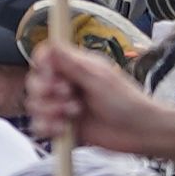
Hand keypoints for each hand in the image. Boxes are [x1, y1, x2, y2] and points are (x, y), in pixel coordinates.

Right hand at [25, 44, 174, 160]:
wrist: (139, 132)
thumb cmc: (127, 102)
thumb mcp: (99, 79)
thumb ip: (72, 63)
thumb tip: (52, 42)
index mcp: (76, 67)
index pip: (46, 57)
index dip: (42, 66)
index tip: (51, 75)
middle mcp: (67, 84)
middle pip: (35, 82)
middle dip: (46, 92)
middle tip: (69, 96)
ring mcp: (63, 106)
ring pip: (35, 105)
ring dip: (50, 111)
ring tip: (73, 114)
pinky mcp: (63, 126)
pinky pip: (40, 126)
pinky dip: (48, 128)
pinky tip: (63, 129)